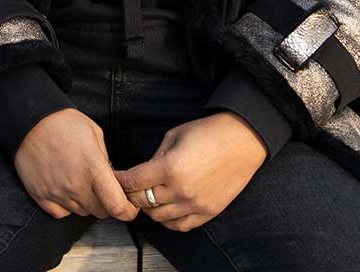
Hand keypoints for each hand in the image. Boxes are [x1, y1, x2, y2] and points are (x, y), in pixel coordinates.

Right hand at [12, 108, 137, 220]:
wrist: (29, 121)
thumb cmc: (62, 122)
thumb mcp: (94, 132)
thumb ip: (106, 159)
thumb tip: (110, 176)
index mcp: (93, 169)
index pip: (117, 206)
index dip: (128, 211)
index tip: (129, 206)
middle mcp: (75, 185)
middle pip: (101, 212)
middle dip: (107, 203)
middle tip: (102, 187)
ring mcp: (57, 193)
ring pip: (82, 212)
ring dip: (86, 202)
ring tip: (79, 182)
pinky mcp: (41, 196)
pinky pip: (61, 213)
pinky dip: (66, 205)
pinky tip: (65, 189)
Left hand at [114, 112, 266, 232]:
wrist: (243, 141)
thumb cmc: (208, 133)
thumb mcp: (173, 136)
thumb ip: (155, 157)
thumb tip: (142, 173)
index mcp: (169, 168)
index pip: (133, 182)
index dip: (121, 180)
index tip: (117, 178)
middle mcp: (181, 190)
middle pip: (143, 202)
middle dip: (132, 194)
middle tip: (130, 188)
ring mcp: (195, 204)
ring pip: (159, 217)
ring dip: (149, 208)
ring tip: (149, 197)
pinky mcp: (208, 212)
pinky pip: (180, 226)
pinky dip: (169, 220)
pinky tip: (167, 209)